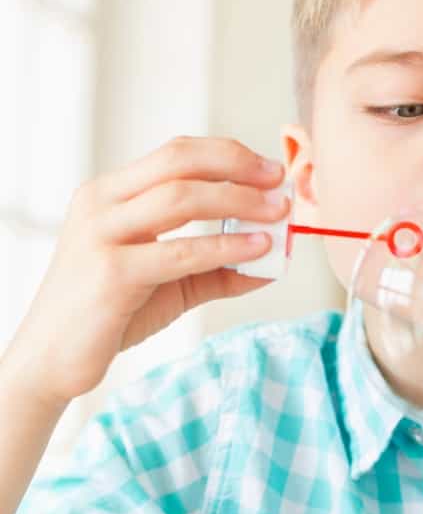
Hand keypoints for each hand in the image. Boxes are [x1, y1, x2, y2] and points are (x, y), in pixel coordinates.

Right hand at [3, 136, 289, 405]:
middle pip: (180, 162)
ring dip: (240, 201)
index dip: (229, 154)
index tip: (270, 169)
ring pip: (182, 198)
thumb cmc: (109, 314)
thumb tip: (273, 262)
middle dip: (238, 167)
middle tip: (279, 182)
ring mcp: (101, 235)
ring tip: (277, 212)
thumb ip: (217, 266)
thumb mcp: (172, 282)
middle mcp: (102, 203)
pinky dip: (227, 245)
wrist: (51, 361)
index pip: (177, 153)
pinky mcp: (110, 273)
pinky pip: (180, 251)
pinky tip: (258, 247)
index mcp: (111, 193)